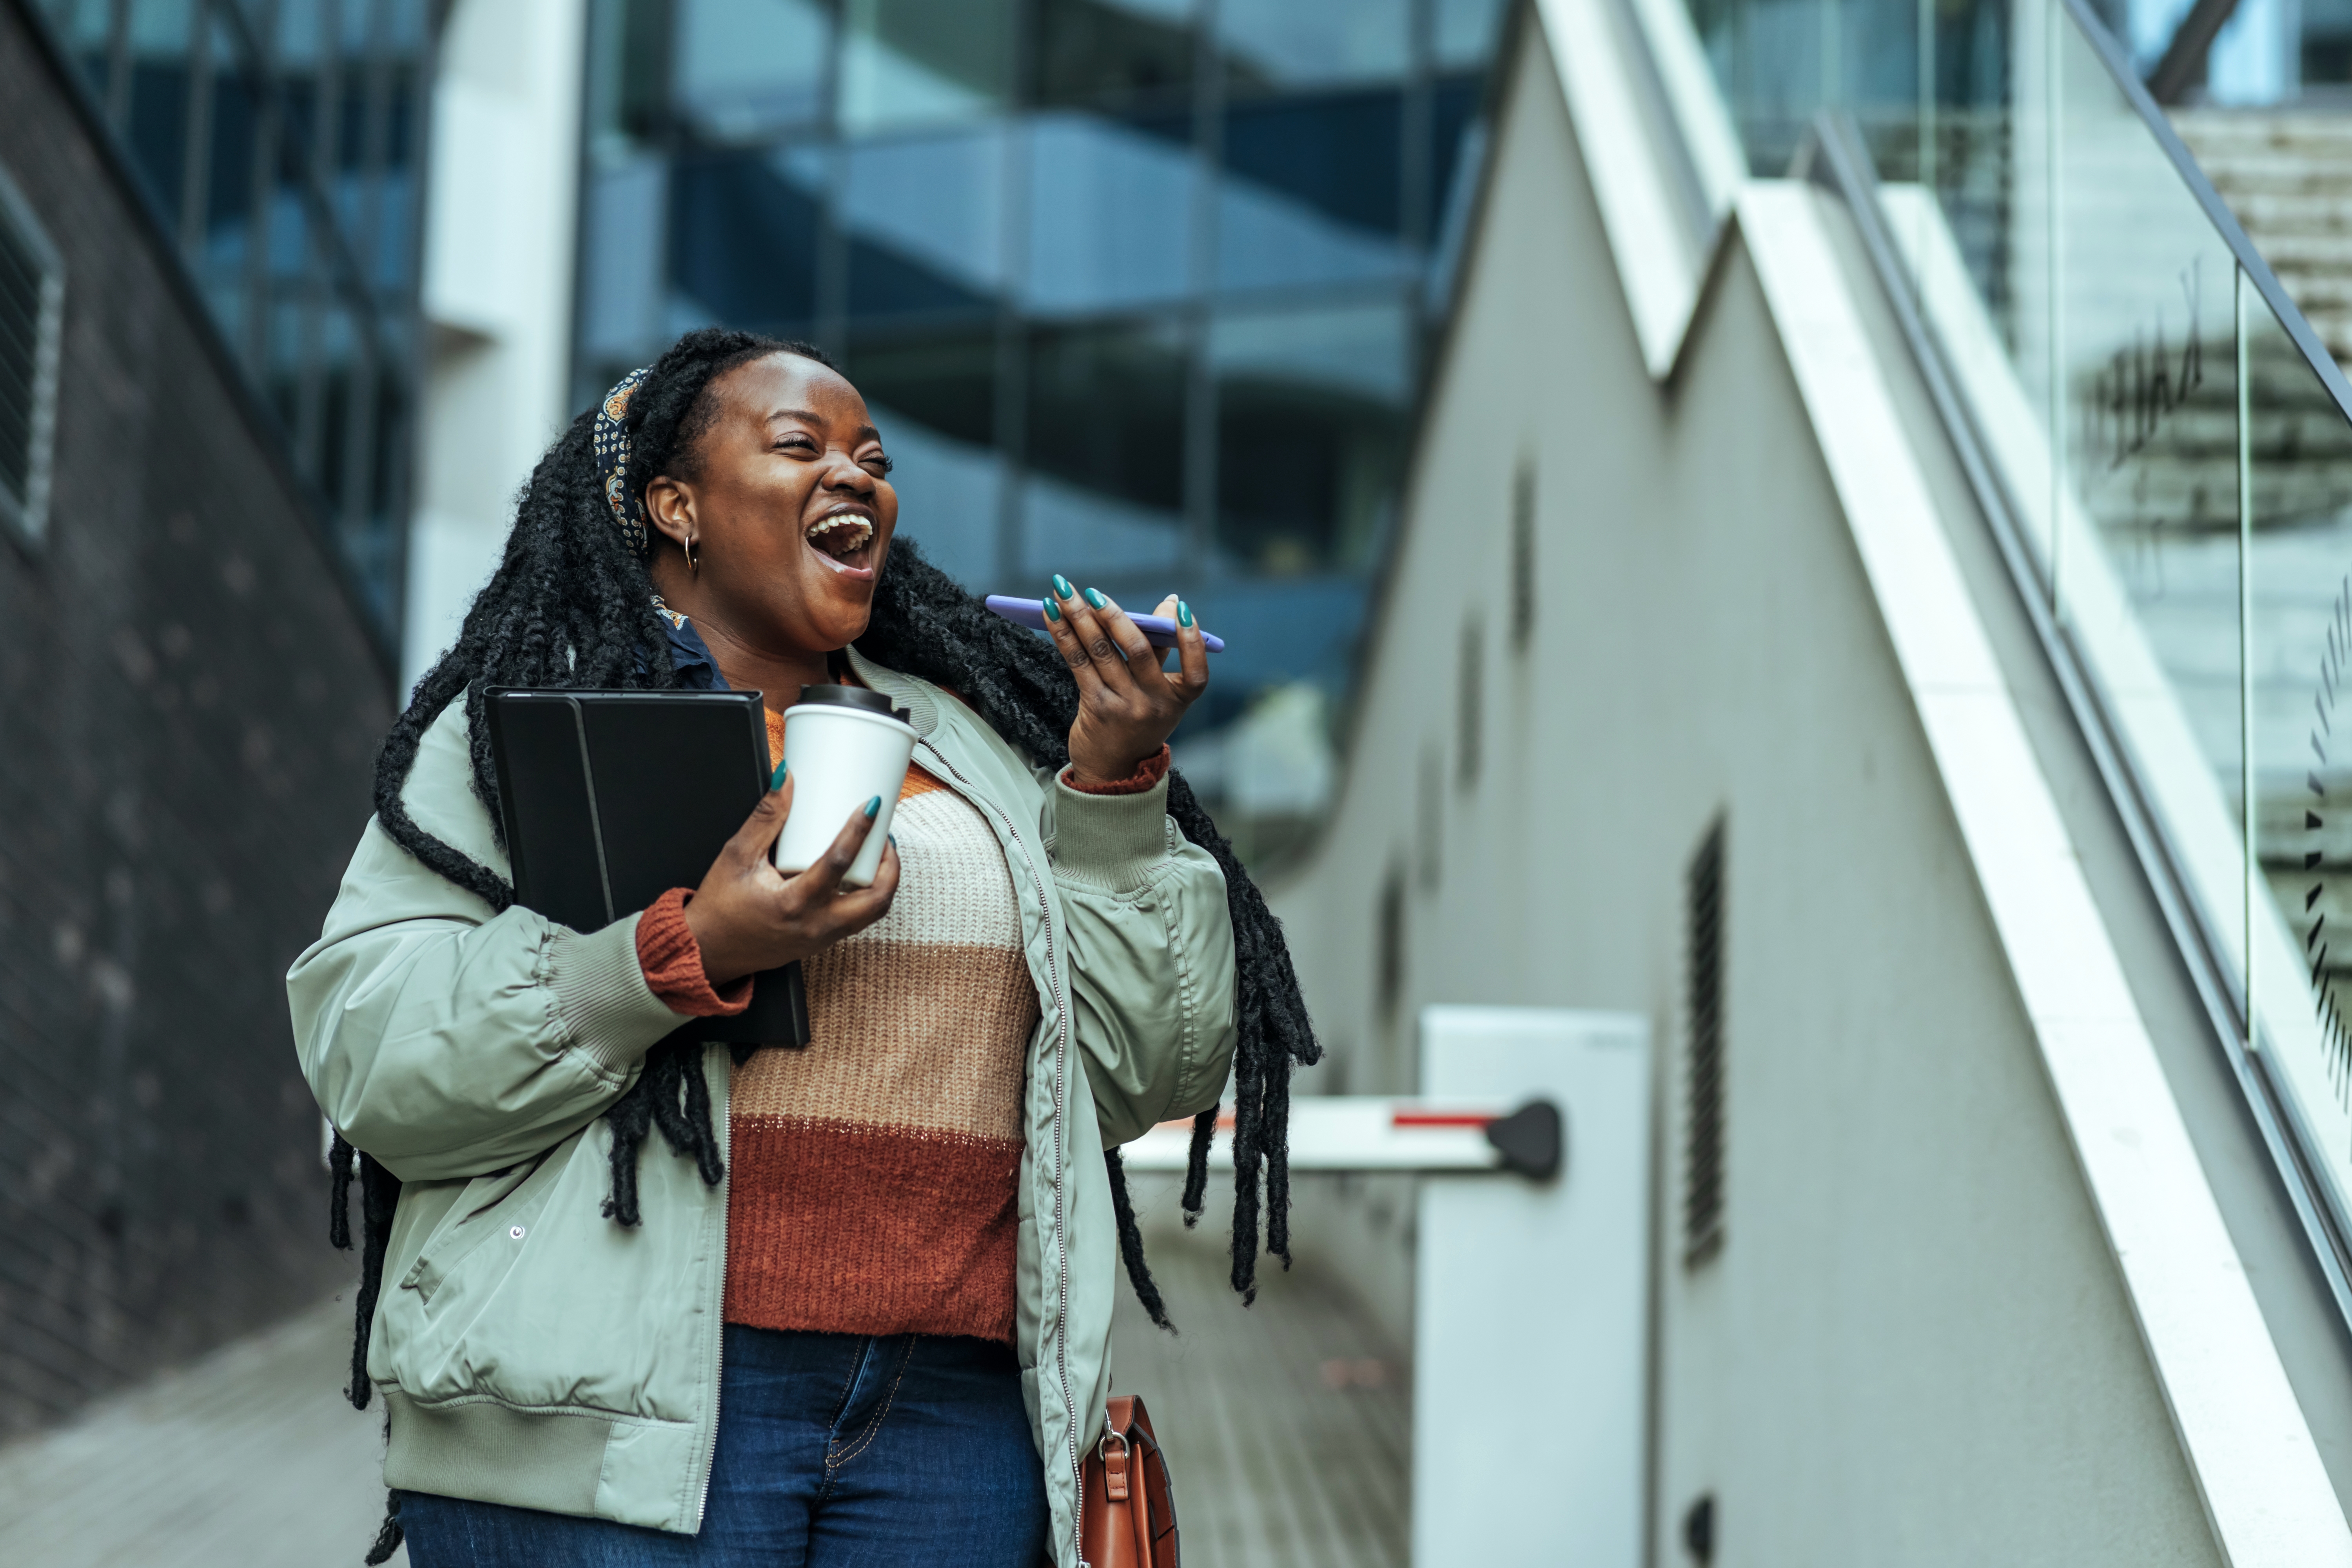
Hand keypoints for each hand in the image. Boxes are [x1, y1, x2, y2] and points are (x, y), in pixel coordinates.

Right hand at [680, 774, 900, 986]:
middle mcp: (816, 925)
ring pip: (873, 913)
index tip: (872, 804)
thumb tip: (786, 779)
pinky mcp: (822, 942)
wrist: (708, 951)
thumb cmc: (719, 908)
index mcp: (794, 904)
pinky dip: (868, 896)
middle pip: (876, 899)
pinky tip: (860, 875)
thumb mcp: (736, 856)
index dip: (860, 829)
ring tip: (877, 852)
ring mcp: (823, 938)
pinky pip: (858, 921)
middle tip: (884, 835)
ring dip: (883, 882)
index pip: (839, 862)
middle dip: (890, 865)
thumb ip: (765, 817)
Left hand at [1043, 579, 1208, 786]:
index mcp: (1179, 698)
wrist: (1114, 771)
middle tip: (1092, 592)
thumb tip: (1170, 604)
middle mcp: (1155, 703)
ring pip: (1102, 651)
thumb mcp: (1158, 694)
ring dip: (1080, 617)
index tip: (1179, 608)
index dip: (1191, 638)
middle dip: (1113, 614)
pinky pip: (1078, 662)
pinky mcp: (1096, 708)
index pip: (1196, 670)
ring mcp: (1125, 706)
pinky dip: (1064, 635)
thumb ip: (1162, 652)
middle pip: (1138, 649)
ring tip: (1062, 592)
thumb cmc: (1137, 722)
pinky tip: (1053, 615)